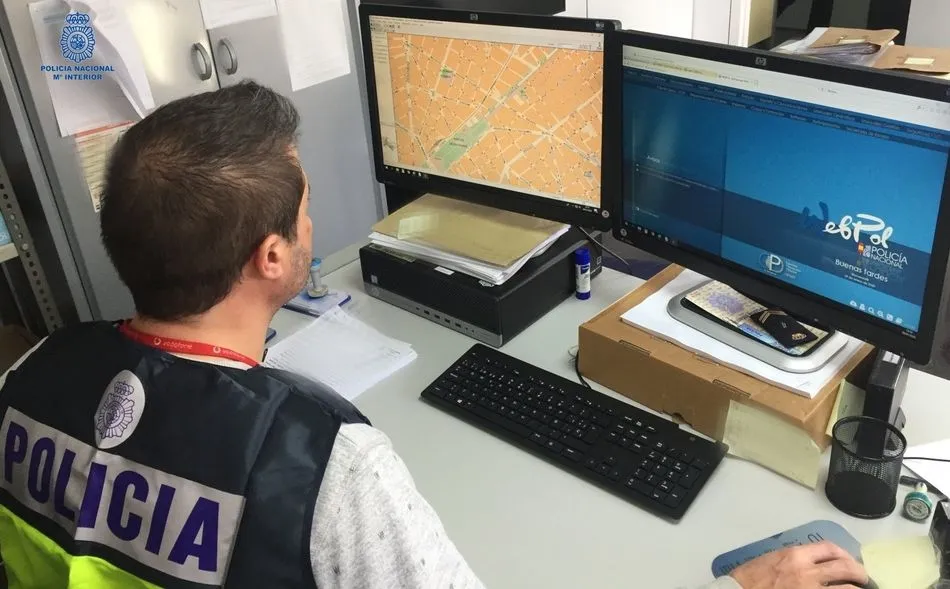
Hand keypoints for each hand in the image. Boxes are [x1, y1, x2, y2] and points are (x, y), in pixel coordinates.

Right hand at [730, 541, 867, 588]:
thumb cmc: (748, 579)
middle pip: (844, 568)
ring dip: (857, 588)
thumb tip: (808, 563)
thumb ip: (791, 560)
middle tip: (863, 578)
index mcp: (795, 555)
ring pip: (846, 588)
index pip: (828, 548)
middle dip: (858, 572)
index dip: (843, 553)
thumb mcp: (770, 560)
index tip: (846, 559)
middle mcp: (807, 571)